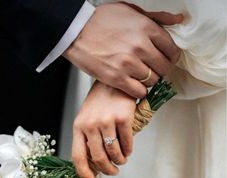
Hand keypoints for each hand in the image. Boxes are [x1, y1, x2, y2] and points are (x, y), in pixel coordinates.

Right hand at [63, 3, 182, 98]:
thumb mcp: (130, 10)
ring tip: (139, 76)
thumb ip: (157, 17)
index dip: (171, 57)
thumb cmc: (100, 21)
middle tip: (152, 69)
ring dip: (148, 81)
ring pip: (153, 81)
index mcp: (145, 28)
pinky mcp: (116, 78)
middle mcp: (139, 46)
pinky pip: (139, 92)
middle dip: (160, 70)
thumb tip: (178, 20)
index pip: (172, 50)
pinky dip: (139, 91)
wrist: (74, 31)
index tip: (166, 60)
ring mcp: (128, 64)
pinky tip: (133, 85)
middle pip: (164, 68)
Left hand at [72, 81, 135, 177]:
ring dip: (120, 160)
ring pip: (114, 152)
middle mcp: (91, 125)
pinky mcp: (124, 118)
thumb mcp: (86, 118)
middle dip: (108, 170)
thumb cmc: (99, 102)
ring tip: (122, 159)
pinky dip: (128, 150)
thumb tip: (94, 162)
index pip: (78, 155)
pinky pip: (127, 143)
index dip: (83, 173)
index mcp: (78, 126)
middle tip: (113, 171)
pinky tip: (128, 149)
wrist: (113, 82)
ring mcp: (107, 121)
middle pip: (99, 158)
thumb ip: (87, 138)